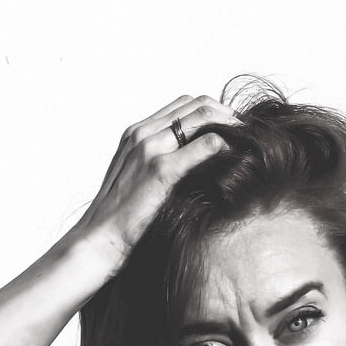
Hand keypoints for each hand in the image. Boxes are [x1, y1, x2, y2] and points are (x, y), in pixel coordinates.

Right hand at [69, 93, 236, 273]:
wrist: (98, 240)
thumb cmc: (119, 218)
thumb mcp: (136, 180)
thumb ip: (158, 163)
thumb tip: (192, 165)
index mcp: (136, 133)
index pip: (183, 105)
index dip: (211, 111)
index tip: (230, 127)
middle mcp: (143, 134)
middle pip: (196, 105)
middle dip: (225, 113)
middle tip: (246, 131)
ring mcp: (151, 149)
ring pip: (201, 117)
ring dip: (229, 124)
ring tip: (247, 140)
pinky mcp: (161, 170)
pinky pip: (202, 145)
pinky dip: (224, 144)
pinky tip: (235, 155)